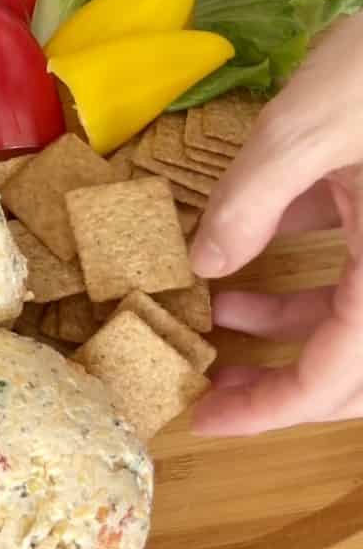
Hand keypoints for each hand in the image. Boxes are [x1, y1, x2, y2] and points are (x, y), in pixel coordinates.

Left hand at [190, 14, 362, 435]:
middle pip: (354, 370)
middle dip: (280, 389)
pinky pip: (347, 278)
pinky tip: (233, 273)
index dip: (273, 411)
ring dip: (282, 338)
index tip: (204, 422)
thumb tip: (201, 265)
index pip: (342, 375)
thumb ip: (250, 202)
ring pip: (350, 325)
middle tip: (207, 394)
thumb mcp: (306, 126)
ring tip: (208, 329)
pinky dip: (294, 288)